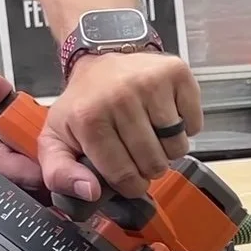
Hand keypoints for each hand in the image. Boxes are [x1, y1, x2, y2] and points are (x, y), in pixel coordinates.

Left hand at [38, 51, 202, 200]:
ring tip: (152, 134)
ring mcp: (152, 83)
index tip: (126, 175)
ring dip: (168, 149)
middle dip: (149, 167)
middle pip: (154, 164)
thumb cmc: (84, 104)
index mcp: (89, 117)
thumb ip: (60, 174)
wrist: (101, 58)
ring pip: (177, 147)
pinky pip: (194, 124)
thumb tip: (90, 192)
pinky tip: (166, 117)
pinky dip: (185, 128)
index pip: (124, 175)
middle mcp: (121, 96)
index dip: (129, 184)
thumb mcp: (56, 139)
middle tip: (138, 151)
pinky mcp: (177, 74)